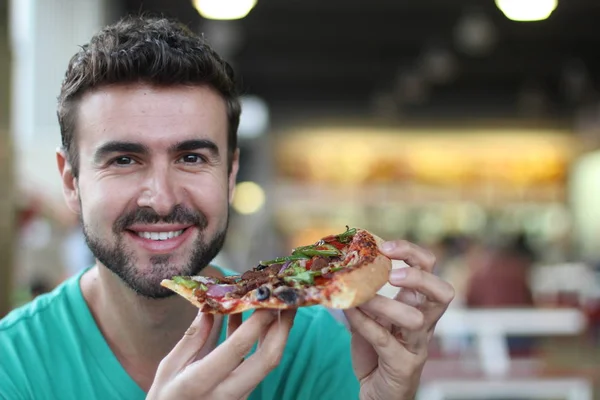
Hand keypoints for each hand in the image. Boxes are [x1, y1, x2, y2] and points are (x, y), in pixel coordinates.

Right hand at [147, 309, 295, 399]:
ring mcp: (239, 396)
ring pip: (267, 362)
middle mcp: (227, 392)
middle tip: (289, 299)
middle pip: (267, 359)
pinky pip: (258, 363)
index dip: (255, 323)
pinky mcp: (244, 394)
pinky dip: (261, 340)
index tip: (267, 298)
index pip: (237, 349)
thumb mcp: (168, 368)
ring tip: (282, 303)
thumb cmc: (165, 398)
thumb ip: (191, 338)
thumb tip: (209, 307)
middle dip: (282, 327)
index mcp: (201, 382)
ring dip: (277, 332)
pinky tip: (256, 317)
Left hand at [344, 240, 453, 399]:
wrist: (378, 390)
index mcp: (420, 303)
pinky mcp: (402, 364)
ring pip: (415, 318)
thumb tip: (341, 265)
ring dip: (385, 304)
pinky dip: (365, 323)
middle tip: (392, 273)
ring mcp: (417, 345)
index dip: (412, 253)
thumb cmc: (377, 349)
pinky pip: (385, 339)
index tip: (385, 247)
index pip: (431, 269)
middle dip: (418, 276)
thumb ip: (364, 293)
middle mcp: (426, 322)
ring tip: (361, 297)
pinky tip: (350, 312)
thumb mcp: (373, 315)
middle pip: (443, 292)